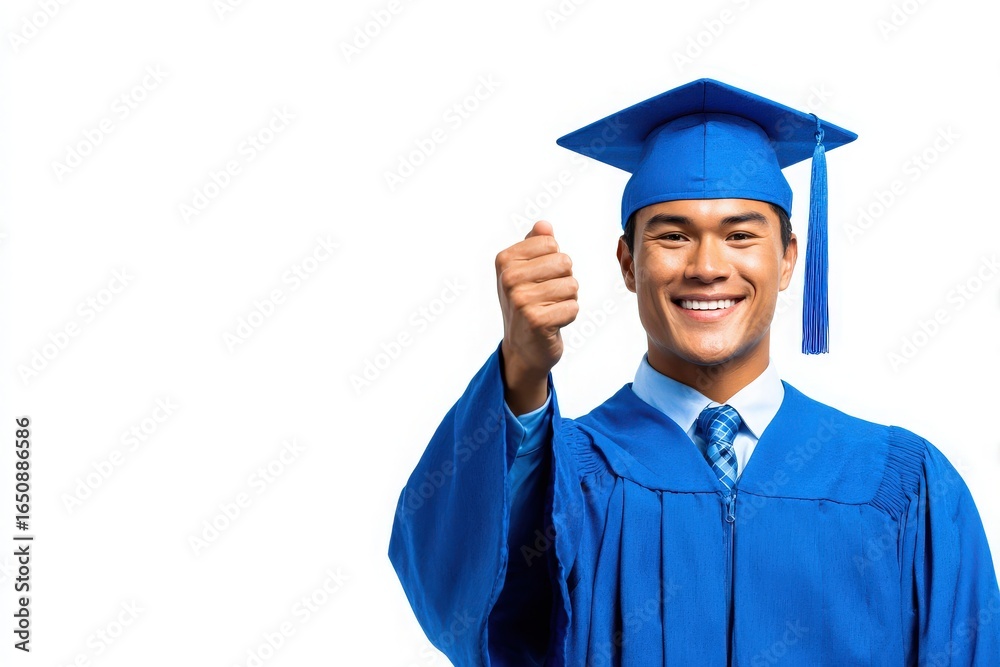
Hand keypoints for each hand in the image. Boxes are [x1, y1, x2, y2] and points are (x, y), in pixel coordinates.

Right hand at [495, 220, 578, 413]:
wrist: (523, 348)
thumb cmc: (528, 303)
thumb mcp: (526, 271)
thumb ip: (535, 244)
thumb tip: (544, 224)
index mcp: (504, 260)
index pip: (551, 244)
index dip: (554, 262)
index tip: (539, 279)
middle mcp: (509, 278)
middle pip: (564, 262)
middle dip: (564, 280)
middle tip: (546, 297)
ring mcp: (521, 300)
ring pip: (572, 285)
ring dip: (567, 299)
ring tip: (549, 309)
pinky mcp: (537, 321)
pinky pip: (574, 307)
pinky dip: (568, 316)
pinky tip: (552, 324)